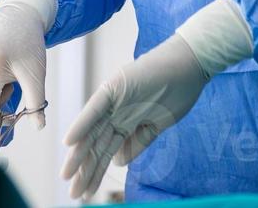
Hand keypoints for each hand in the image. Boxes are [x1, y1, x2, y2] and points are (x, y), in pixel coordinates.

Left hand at [61, 34, 207, 199]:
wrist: (190, 65)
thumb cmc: (178, 91)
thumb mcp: (157, 125)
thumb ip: (137, 142)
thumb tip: (118, 162)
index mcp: (125, 121)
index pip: (106, 150)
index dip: (95, 170)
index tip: (85, 191)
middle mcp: (116, 112)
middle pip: (96, 146)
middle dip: (84, 171)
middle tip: (72, 192)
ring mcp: (115, 100)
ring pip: (92, 133)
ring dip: (79, 155)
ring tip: (67, 176)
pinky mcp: (115, 87)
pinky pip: (95, 109)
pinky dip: (82, 124)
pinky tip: (69, 141)